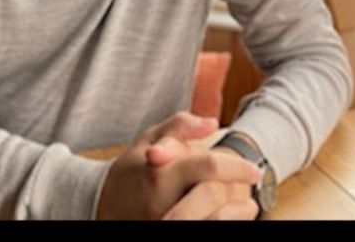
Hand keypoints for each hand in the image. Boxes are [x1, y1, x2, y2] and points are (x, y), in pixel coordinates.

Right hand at [95, 112, 261, 219]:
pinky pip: (201, 228)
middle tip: (251, 187)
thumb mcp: (148, 138)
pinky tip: (224, 214)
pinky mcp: (165, 231)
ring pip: (212, 219)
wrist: (99, 205)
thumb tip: (212, 123)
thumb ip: (180, 125)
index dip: (238, 167)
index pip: (209, 167)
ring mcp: (164, 222)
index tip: (254, 170)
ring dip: (233, 211)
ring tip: (242, 203)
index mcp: (161, 172)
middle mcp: (163, 202)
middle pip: (214, 196)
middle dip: (239, 191)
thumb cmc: (131, 169)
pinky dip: (219, 221)